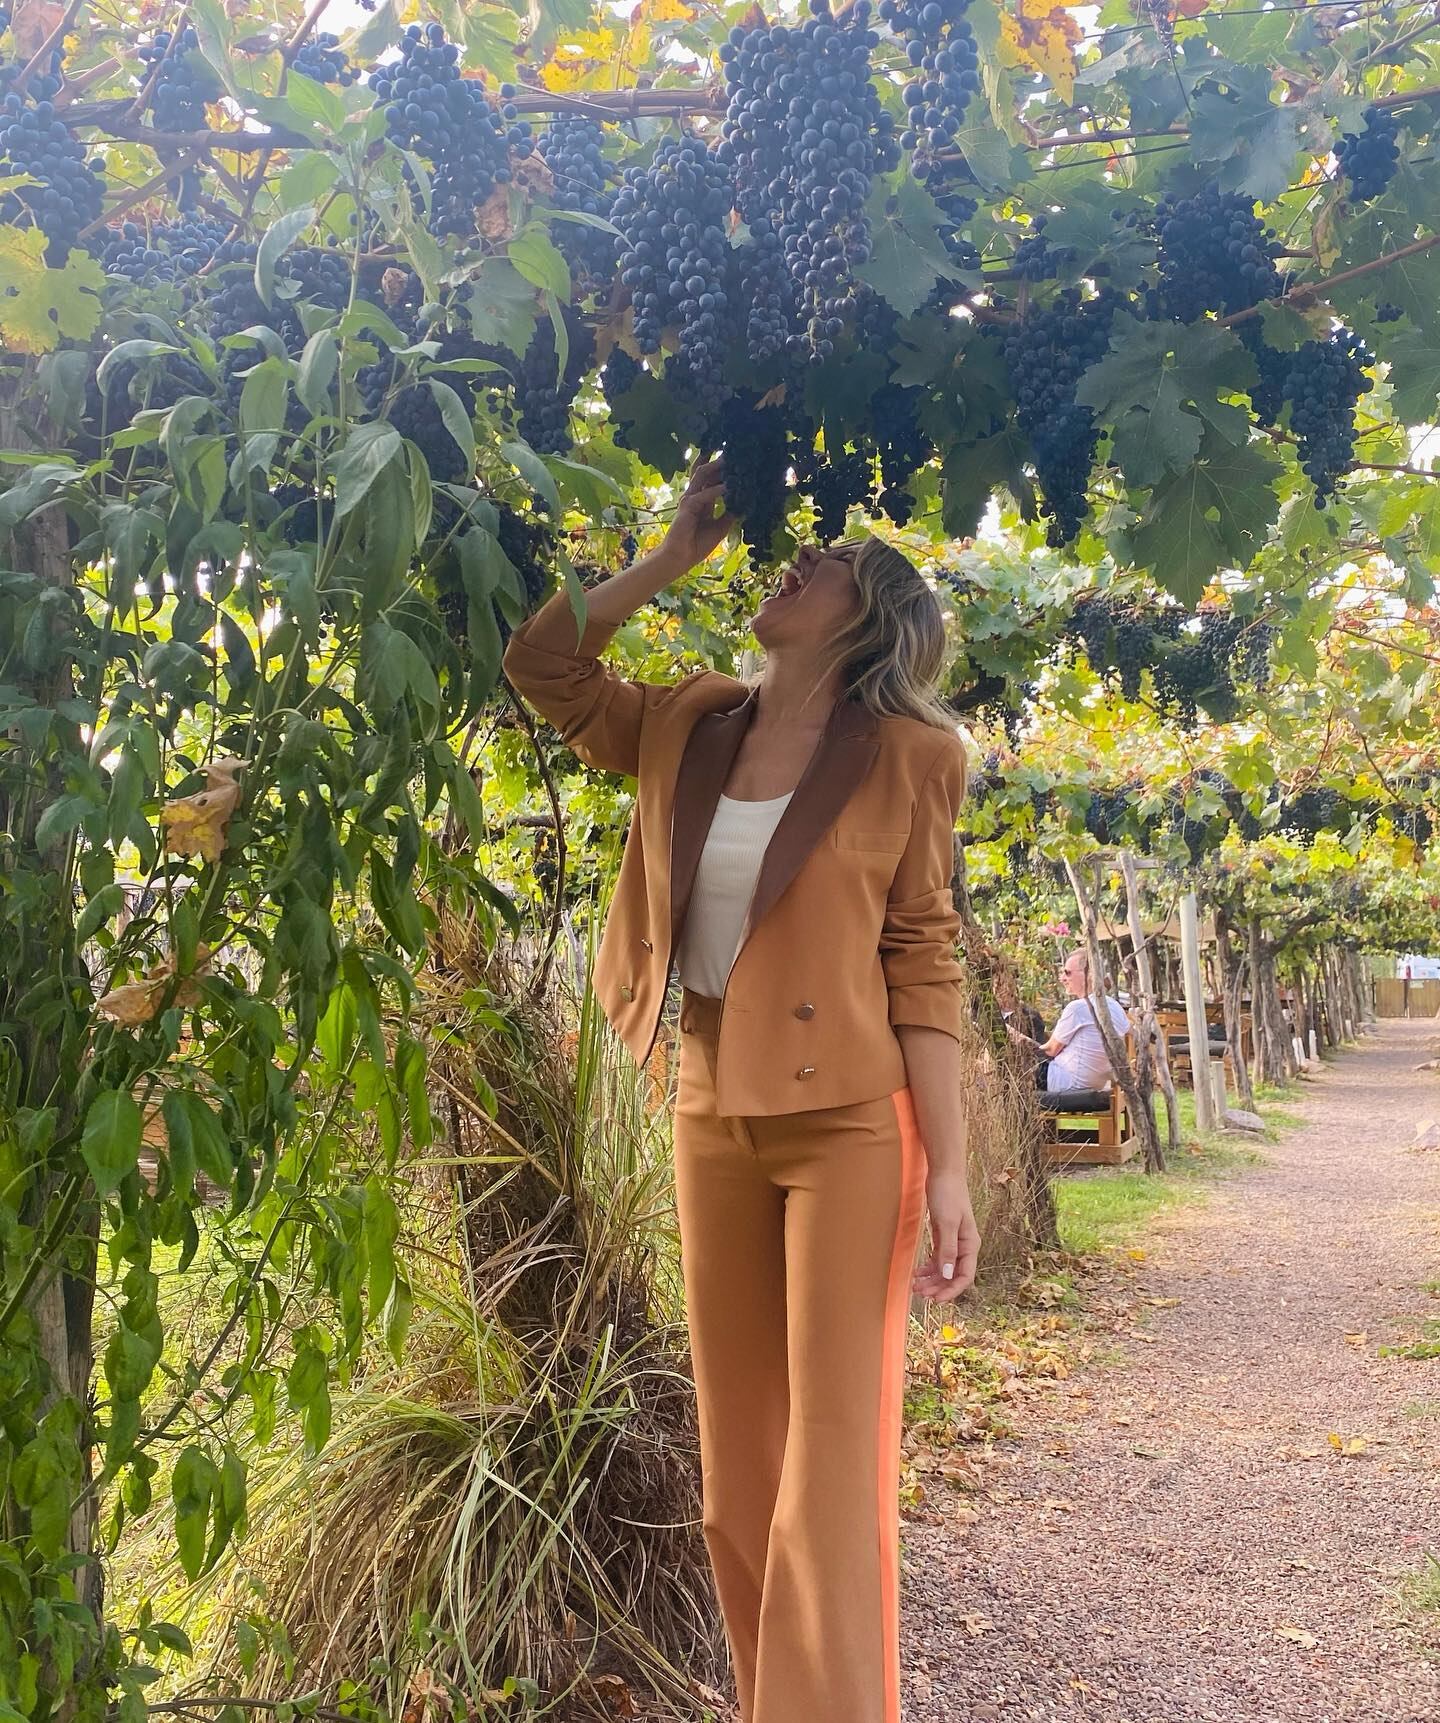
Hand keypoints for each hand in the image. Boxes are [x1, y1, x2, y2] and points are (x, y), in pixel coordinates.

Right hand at [658, 457, 734, 574]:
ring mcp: (689, 499)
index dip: (722, 467)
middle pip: (706, 470)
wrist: (681, 558)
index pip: (712, 478)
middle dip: (718, 459)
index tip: (736, 458)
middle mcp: (695, 495)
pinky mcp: (687, 506)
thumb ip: (730, 514)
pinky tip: (729, 486)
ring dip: (717, 466)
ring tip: (731, 458)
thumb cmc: (697, 544)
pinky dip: (717, 490)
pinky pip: (704, 495)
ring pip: (703, 475)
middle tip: (733, 448)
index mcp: (702, 499)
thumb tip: (744, 503)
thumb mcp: (720, 527)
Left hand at [913, 1167, 980, 1303]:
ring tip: (915, 1285)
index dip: (951, 1291)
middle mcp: (964, 1246)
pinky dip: (928, 1267)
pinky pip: (937, 1258)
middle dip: (938, 1287)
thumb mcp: (947, 1223)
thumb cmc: (948, 1195)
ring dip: (931, 1279)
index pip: (964, 1276)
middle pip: (953, 1276)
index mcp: (970, 1245)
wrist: (944, 1173)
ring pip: (944, 1268)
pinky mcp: (943, 1235)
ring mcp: (953, 1241)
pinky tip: (918, 1271)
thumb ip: (947, 1249)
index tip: (936, 1300)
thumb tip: (949, 1274)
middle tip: (919, 1293)